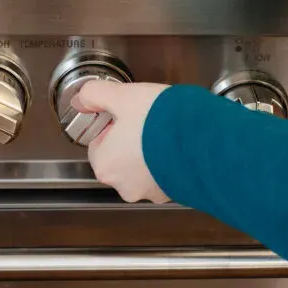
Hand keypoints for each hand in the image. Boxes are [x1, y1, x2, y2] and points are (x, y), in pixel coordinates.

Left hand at [72, 81, 170, 203]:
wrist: (205, 142)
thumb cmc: (161, 121)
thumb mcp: (122, 96)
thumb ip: (95, 95)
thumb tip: (81, 99)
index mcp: (106, 165)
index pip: (99, 143)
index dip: (113, 125)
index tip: (128, 115)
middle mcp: (125, 186)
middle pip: (121, 157)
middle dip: (133, 140)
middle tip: (148, 121)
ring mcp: (152, 192)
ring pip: (145, 168)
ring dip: (153, 152)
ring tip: (167, 131)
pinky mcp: (175, 192)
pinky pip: (166, 174)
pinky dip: (170, 161)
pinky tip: (180, 144)